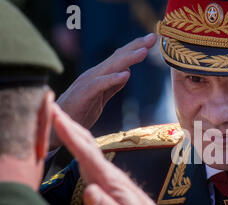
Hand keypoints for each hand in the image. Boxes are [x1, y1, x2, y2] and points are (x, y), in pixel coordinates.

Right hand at [50, 33, 157, 149]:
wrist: (58, 126)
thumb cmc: (79, 112)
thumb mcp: (100, 98)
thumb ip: (112, 86)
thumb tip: (125, 74)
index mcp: (100, 76)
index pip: (120, 58)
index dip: (135, 48)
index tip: (152, 40)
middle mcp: (94, 75)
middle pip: (118, 58)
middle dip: (136, 46)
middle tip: (152, 37)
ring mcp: (88, 83)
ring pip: (111, 67)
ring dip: (128, 59)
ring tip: (143, 52)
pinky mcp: (84, 94)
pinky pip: (100, 84)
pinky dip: (112, 79)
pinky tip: (125, 75)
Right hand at [51, 103, 157, 204]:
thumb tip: (89, 191)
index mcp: (109, 178)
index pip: (86, 152)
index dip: (70, 134)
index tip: (57, 116)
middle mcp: (106, 170)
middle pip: (85, 141)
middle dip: (67, 123)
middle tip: (48, 103)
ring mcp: (104, 172)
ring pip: (85, 145)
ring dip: (70, 128)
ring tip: (54, 114)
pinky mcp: (102, 177)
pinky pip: (85, 154)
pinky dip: (74, 141)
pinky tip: (69, 138)